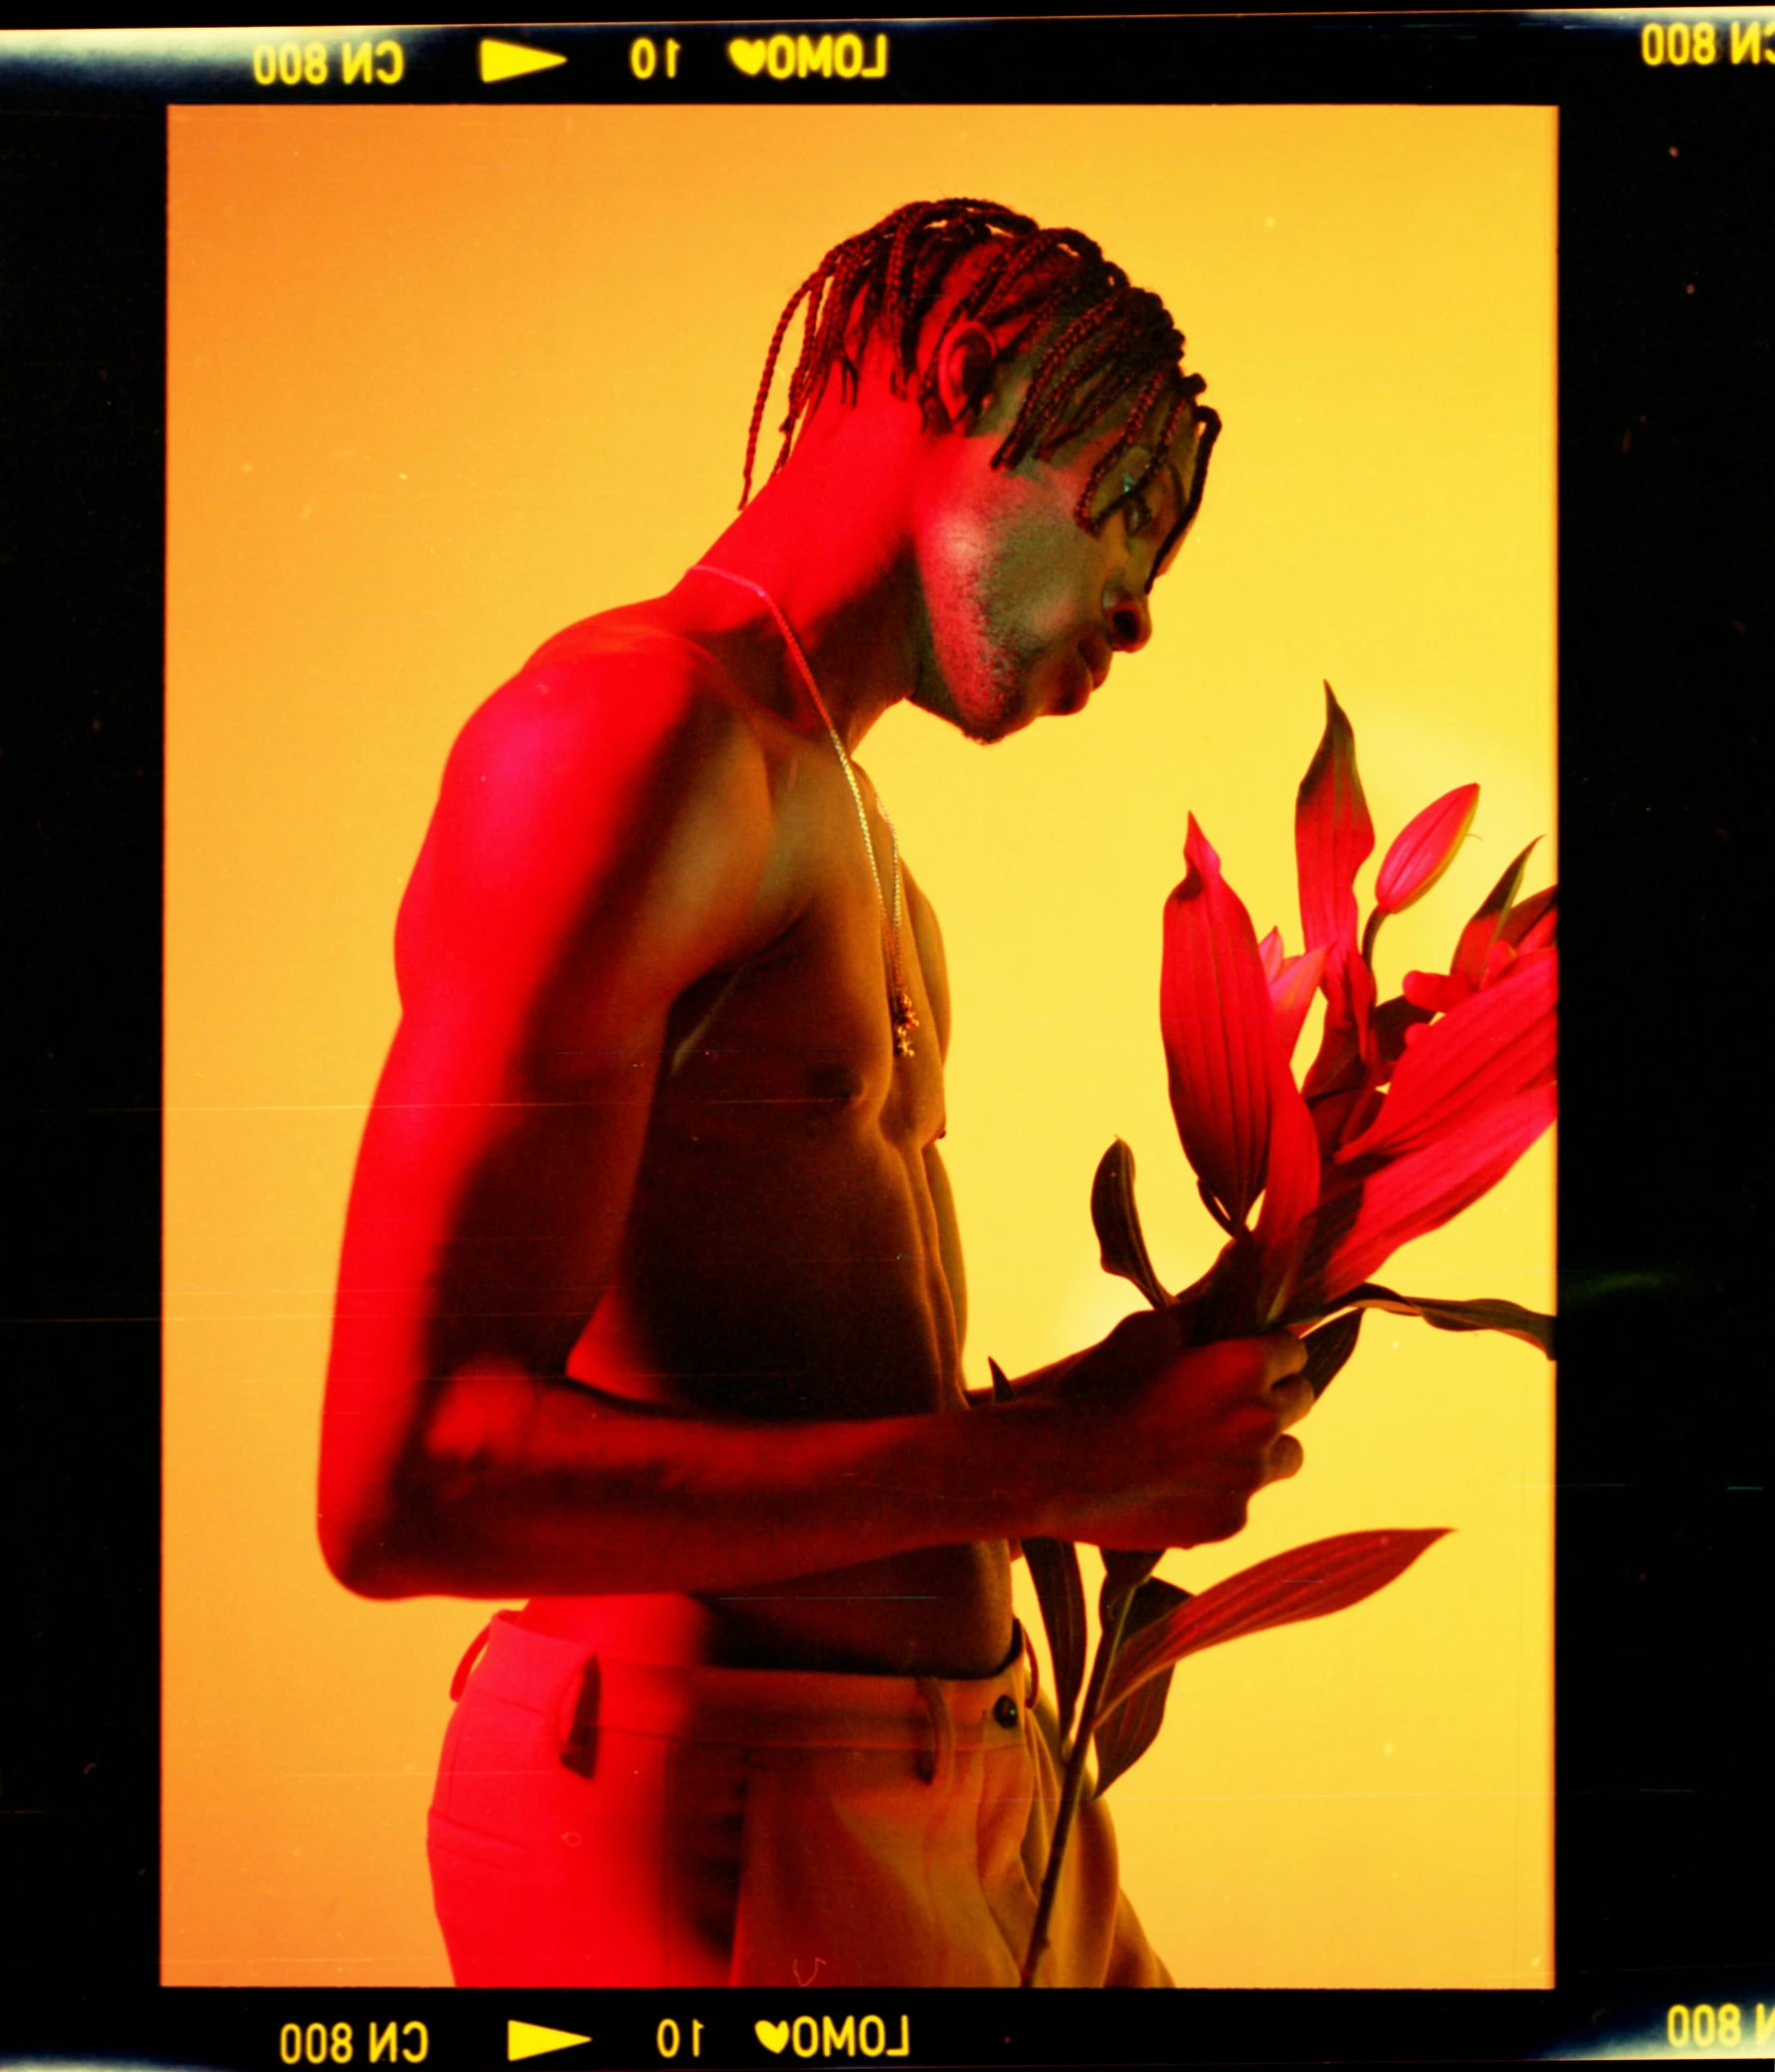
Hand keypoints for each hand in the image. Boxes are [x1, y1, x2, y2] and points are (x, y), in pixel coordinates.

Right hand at [1038, 1306, 1311, 1549]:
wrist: (1054, 1468)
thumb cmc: (1097, 1387)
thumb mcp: (1147, 1330)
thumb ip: (1203, 1307)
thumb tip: (1239, 1262)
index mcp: (1247, 1367)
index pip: (1293, 1350)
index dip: (1267, 1351)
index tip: (1241, 1355)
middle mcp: (1261, 1422)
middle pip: (1299, 1401)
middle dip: (1271, 1395)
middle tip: (1224, 1398)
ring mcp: (1248, 1479)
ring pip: (1285, 1457)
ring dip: (1262, 1446)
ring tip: (1208, 1444)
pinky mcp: (1227, 1523)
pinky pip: (1245, 1500)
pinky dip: (1224, 1490)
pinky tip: (1178, 1482)